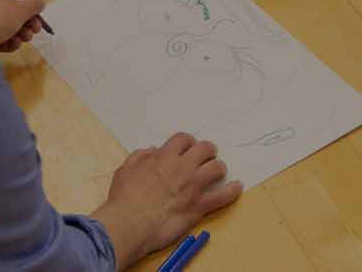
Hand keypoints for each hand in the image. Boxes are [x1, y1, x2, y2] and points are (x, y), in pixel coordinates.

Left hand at [0, 0, 45, 52]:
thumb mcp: (21, 9)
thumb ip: (35, 4)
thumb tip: (40, 2)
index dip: (29, 1)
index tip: (35, 12)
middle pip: (14, 10)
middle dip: (27, 22)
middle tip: (34, 31)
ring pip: (8, 25)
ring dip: (20, 33)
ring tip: (24, 39)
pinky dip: (8, 41)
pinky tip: (13, 45)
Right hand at [97, 134, 240, 261]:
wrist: (130, 223)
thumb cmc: (125, 199)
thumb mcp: (126, 169)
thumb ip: (140, 156)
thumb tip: (152, 151)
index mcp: (164, 157)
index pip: (183, 139)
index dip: (188, 142)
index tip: (189, 146)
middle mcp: (182, 168)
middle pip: (205, 149)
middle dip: (207, 150)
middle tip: (207, 155)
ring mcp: (193, 186)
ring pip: (217, 168)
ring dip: (219, 168)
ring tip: (218, 171)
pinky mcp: (199, 206)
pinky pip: (222, 196)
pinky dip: (232, 191)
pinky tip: (236, 187)